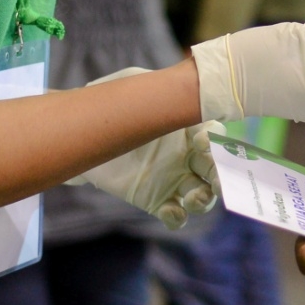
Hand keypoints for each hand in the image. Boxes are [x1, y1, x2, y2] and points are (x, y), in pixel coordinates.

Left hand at [69, 68, 220, 228]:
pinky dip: (177, 217)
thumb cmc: (114, 105)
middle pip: (215, 169)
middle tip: (217, 182)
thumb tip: (177, 86)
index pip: (214, 134)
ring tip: (193, 198)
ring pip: (201, 196)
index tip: (202, 140)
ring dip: (203, 199)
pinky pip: (175, 215)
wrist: (84, 135)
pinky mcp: (155, 200)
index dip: (215, 139)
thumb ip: (157, 89)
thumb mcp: (135, 89)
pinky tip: (170, 211)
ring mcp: (173, 180)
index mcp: (188, 127)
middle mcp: (187, 155)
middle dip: (221, 176)